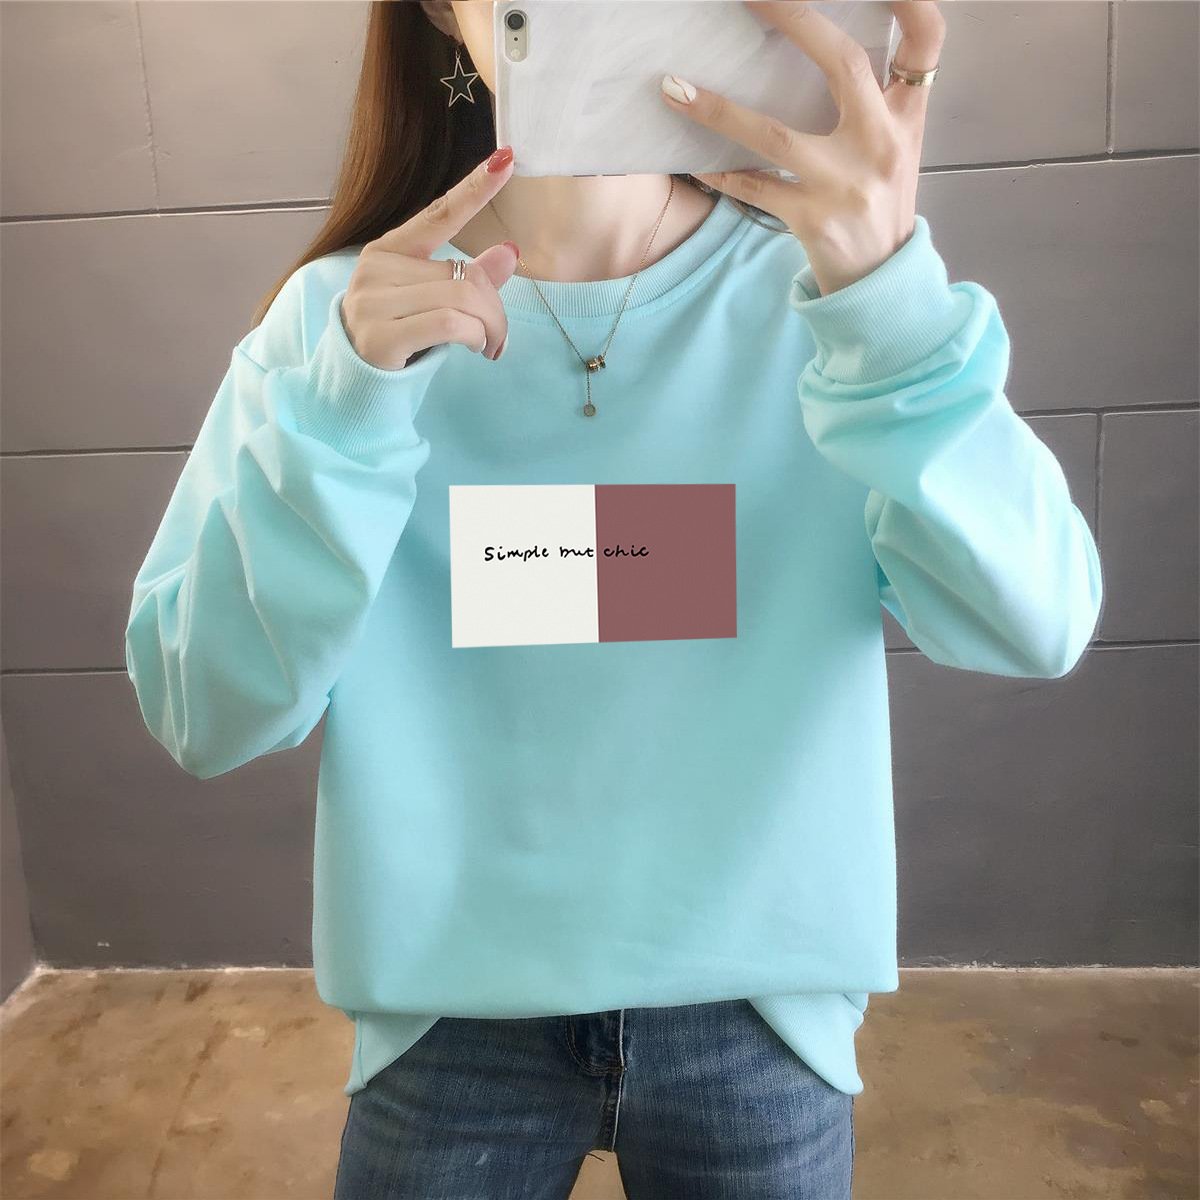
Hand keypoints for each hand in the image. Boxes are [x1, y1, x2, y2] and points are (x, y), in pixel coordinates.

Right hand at [342, 146, 519, 368]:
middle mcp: (376, 269)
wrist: (354, 382)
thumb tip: (510, 250)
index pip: (439, 214)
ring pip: (461, 299)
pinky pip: (449, 324)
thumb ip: (470, 278)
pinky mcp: (380, 335)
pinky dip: (474, 336)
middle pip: (464, 275)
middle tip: (500, 335)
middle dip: (495, 308)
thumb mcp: (433, 302)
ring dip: (490, 327)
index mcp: (388, 251)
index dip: (474, 188)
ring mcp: (374, 302)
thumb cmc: (398, 337)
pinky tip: (475, 348)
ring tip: (490, 345)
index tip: (506, 159)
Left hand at [660, 1, 945, 296]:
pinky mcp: (814, 220)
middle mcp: (882, 142)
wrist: (882, 281)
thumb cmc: (879, 204)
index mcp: (906, 116)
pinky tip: (692, 161)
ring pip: (774, 135)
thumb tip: (822, 45)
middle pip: (843, 63)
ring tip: (673, 88)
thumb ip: (873, 99)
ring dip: (718, 110)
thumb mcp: (895, 146)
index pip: (927, 39)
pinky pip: (755, 189)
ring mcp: (847, 184)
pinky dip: (721, 175)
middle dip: (794, 18)